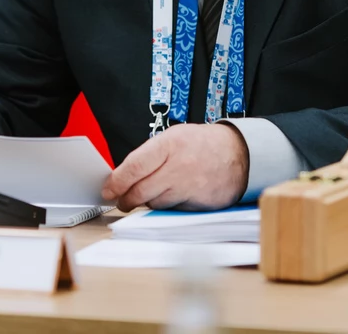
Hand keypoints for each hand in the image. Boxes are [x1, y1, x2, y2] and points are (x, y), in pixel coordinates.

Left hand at [101, 123, 249, 210]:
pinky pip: (172, 210)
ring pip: (154, 203)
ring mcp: (189, 185)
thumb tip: (122, 176)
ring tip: (147, 196)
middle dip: (126, 199)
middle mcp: (178, 165)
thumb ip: (149, 156)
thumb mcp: (174, 138)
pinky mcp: (198, 202)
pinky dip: (166, 207)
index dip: (117, 182)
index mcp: (169, 144)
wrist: (239, 153)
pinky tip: (170, 197)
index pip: (134, 166)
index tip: (108, 190)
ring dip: (146, 203)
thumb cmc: (200, 145)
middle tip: (122, 200)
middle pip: (140, 190)